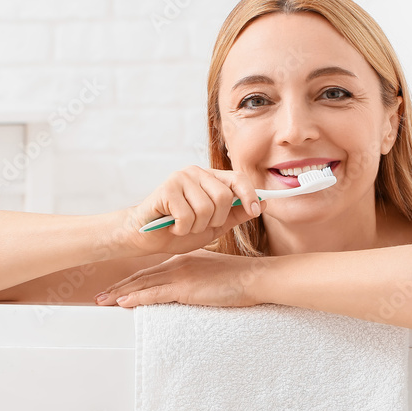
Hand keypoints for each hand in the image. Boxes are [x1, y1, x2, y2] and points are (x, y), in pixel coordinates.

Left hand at [94, 248, 271, 308]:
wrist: (255, 277)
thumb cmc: (240, 279)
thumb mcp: (213, 274)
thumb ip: (197, 280)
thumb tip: (187, 291)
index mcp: (184, 261)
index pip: (151, 272)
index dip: (132, 280)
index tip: (116, 289)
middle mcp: (178, 264)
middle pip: (141, 277)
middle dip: (118, 287)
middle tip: (99, 296)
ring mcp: (180, 274)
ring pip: (143, 284)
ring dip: (120, 293)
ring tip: (102, 301)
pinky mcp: (185, 287)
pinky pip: (155, 293)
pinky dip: (136, 297)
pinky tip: (122, 302)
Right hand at [119, 166, 266, 257]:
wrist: (147, 238)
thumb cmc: (179, 229)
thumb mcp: (214, 225)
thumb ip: (236, 214)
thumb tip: (264, 204)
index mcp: (210, 178)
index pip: (238, 178)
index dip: (250, 194)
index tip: (256, 210)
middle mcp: (196, 172)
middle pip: (223, 197)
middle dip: (214, 220)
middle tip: (199, 225)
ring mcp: (180, 178)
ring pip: (206, 208)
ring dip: (196, 226)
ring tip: (184, 225)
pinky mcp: (166, 189)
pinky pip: (187, 215)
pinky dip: (182, 228)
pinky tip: (172, 225)